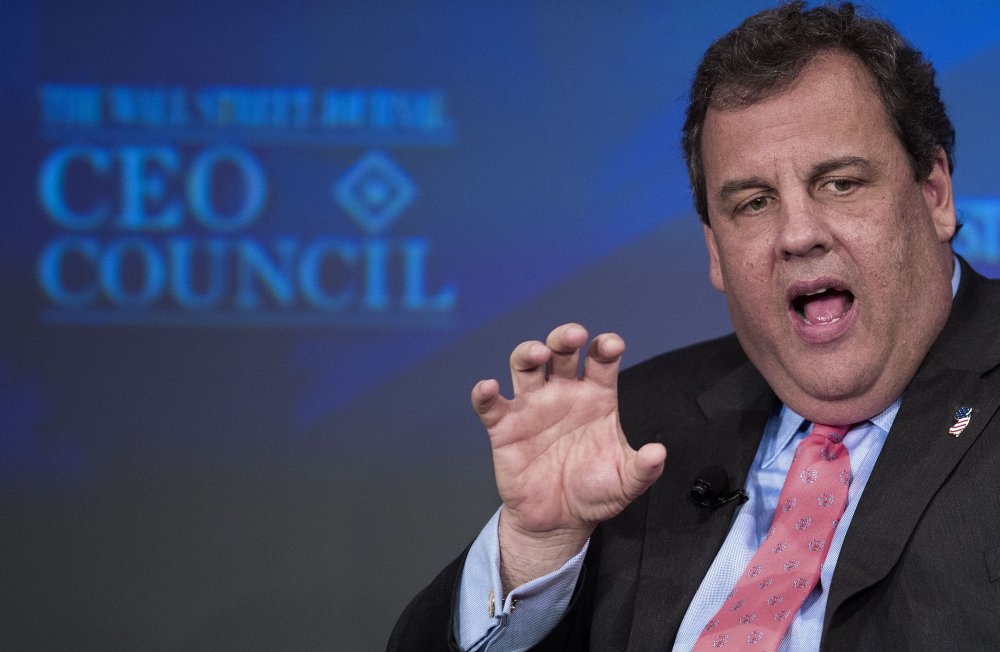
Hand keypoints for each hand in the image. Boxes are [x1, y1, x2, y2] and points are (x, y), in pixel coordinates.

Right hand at [472, 323, 665, 589]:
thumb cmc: (594, 494)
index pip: (600, 360)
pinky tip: (489, 388)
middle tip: (573, 336)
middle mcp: (563, 393)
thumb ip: (643, 469)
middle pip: (561, 351)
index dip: (605, 347)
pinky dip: (485, 393)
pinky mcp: (505, 428)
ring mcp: (532, 407)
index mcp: (596, 397)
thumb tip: (658, 453)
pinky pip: (491, 405)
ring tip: (538, 354)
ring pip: (525, 366)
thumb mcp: (625, 483)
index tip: (611, 346)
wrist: (559, 521)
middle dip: (565, 337)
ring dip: (528, 353)